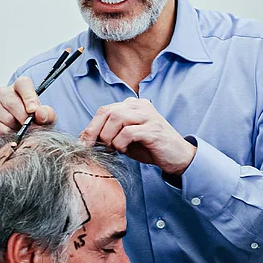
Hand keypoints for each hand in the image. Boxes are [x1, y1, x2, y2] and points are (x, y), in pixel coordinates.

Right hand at [0, 77, 56, 151]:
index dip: (29, 97)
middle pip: (11, 104)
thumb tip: (40, 114)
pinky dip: (3, 137)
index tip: (33, 111)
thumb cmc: (33, 122)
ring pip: (1, 119)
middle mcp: (3, 93)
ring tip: (18, 133)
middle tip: (29, 129)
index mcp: (20, 87)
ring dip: (12, 130)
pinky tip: (9, 137)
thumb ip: (47, 114)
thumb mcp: (46, 118)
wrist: (20, 135)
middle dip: (23, 120)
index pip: (23, 84)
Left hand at [79, 97, 195, 174]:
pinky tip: (124, 150)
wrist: (178, 157)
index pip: (105, 110)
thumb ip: (109, 134)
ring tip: (112, 149)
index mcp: (132, 105)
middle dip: (95, 131)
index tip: (84, 143)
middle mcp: (140, 106)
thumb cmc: (151, 148)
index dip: (91, 126)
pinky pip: (128, 132)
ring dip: (109, 137)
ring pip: (117, 118)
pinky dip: (121, 143)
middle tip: (92, 147)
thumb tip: (84, 137)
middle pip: (108, 112)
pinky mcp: (153, 129)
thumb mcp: (126, 139)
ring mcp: (148, 116)